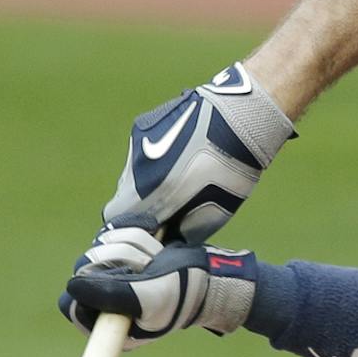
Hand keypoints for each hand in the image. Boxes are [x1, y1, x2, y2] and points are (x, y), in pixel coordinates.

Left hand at [59, 227, 257, 342]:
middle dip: (120, 261)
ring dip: (132, 247)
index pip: (72, 305)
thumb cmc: (181, 292)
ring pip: (99, 247)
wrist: (206, 274)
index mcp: (107, 325)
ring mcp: (110, 277)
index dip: (91, 288)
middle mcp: (104, 302)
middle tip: (147, 269)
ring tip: (155, 260)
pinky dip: (134, 233)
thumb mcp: (148, 297)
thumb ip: (111, 294)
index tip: (121, 280)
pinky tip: (153, 245)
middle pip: (84, 269)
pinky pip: (111, 233)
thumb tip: (73, 285)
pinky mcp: (119, 254)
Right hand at [103, 62, 294, 244]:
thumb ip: (183, 231)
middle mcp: (135, 167)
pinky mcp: (142, 125)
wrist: (239, 119)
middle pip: (125, 196)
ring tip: (179, 176)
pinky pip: (140, 152)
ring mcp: (136, 144)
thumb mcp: (212, 215)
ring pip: (133, 173)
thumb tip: (169, 237)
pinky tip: (178, 154)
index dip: (133, 227)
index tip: (153, 230)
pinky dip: (154, 159)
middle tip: (171, 205)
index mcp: (148, 192)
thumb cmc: (230, 172)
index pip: (118, 218)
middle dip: (142, 204)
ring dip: (148, 181)